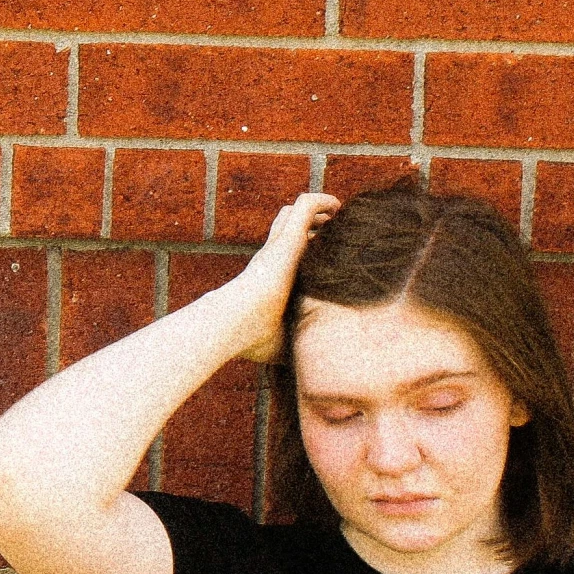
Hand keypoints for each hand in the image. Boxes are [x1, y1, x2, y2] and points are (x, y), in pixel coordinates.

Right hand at [229, 193, 340, 362]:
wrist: (236, 322)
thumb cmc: (254, 338)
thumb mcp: (282, 343)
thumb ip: (296, 347)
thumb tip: (312, 372)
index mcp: (267, 280)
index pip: (280, 257)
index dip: (299, 254)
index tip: (320, 258)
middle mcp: (271, 258)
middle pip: (286, 230)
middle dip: (310, 229)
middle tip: (331, 232)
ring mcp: (278, 246)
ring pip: (293, 213)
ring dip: (316, 212)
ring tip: (337, 215)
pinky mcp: (287, 238)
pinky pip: (306, 205)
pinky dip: (321, 201)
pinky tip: (337, 205)